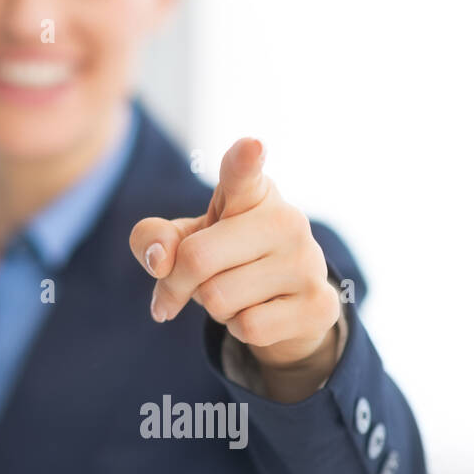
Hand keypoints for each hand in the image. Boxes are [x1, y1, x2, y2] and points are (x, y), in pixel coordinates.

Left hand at [128, 138, 341, 399]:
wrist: (283, 302)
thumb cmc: (224, 259)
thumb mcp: (182, 242)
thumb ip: (153, 238)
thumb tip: (159, 260)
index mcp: (250, 192)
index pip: (243, 172)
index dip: (244, 159)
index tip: (251, 145)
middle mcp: (285, 219)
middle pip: (197, 258)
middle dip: (177, 283)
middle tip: (187, 285)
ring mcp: (308, 262)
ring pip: (219, 298)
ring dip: (213, 307)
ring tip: (235, 294)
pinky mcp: (320, 305)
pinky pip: (248, 327)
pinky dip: (237, 328)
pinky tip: (258, 313)